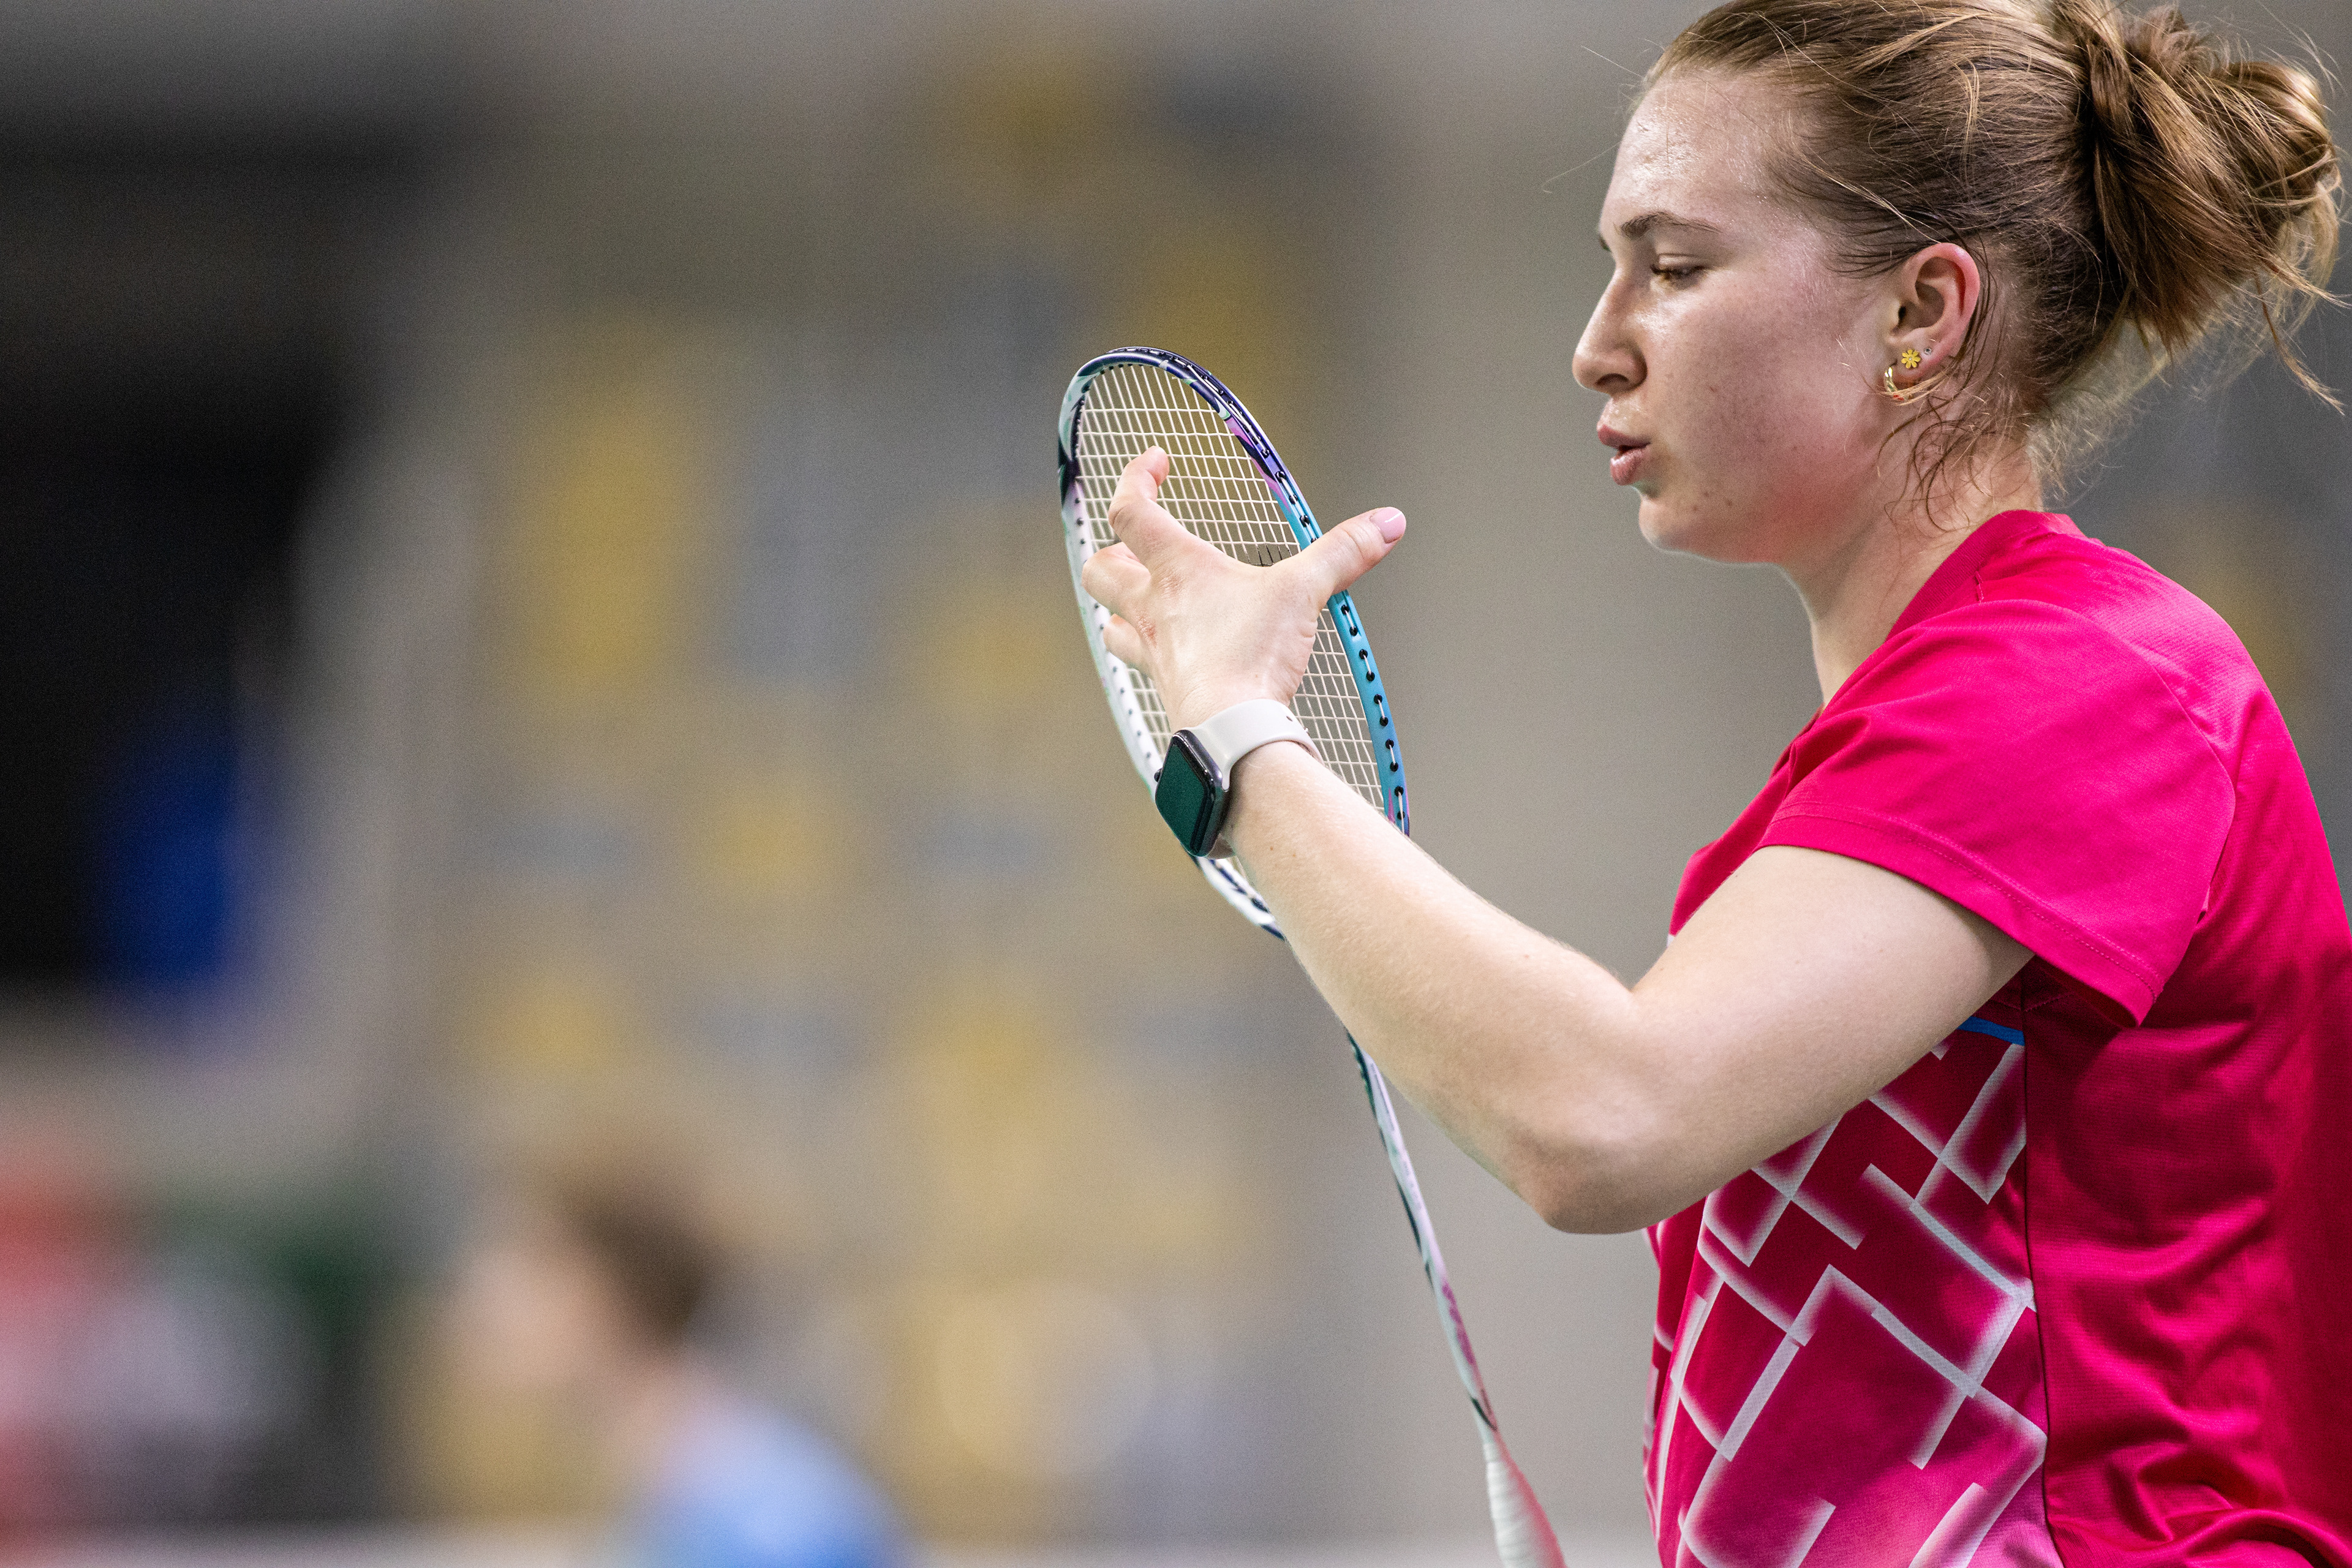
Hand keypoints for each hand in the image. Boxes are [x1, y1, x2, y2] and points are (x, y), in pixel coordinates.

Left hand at [1078, 448, 1406, 731]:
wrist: (1229, 728)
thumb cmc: (1250, 657)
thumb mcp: (1303, 592)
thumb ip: (1343, 553)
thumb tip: (1386, 523)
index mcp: (1177, 570)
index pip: (1130, 509)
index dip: (1135, 477)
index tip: (1155, 462)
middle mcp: (1152, 607)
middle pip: (1101, 568)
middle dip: (1111, 551)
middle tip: (1131, 543)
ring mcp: (1153, 650)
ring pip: (1109, 619)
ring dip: (1118, 605)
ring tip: (1138, 597)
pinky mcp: (1164, 685)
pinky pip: (1138, 662)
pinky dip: (1145, 650)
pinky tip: (1168, 652)